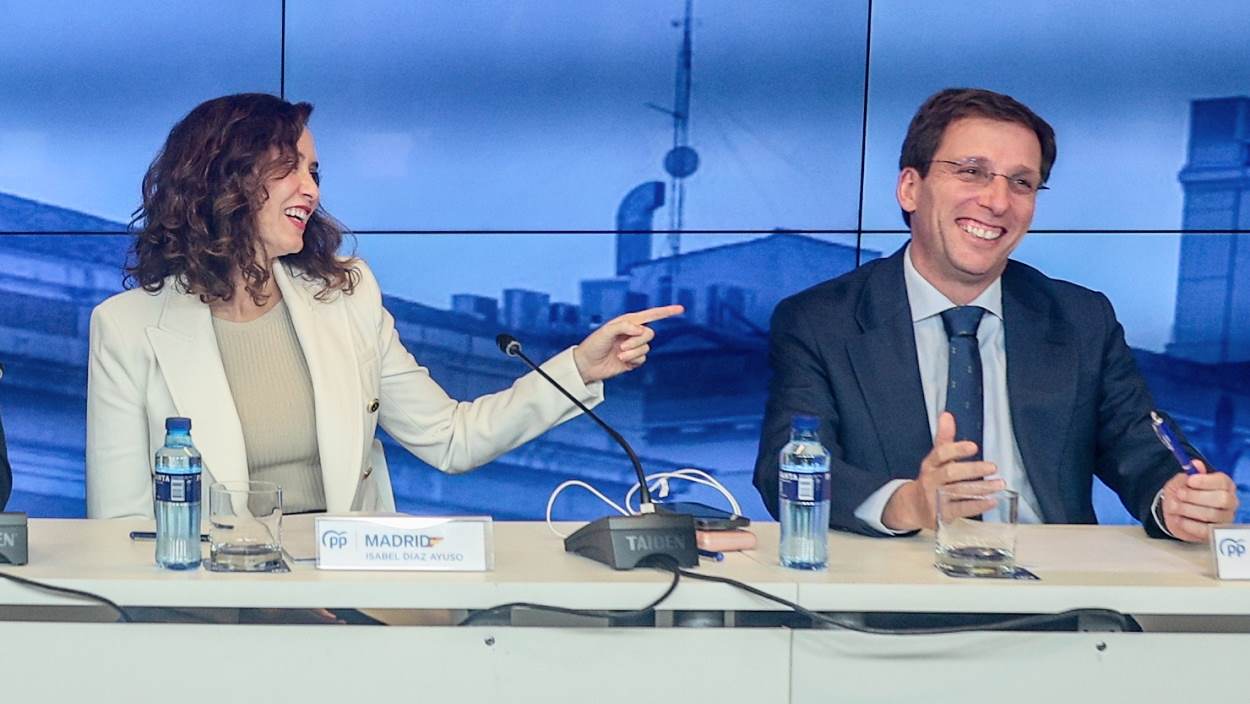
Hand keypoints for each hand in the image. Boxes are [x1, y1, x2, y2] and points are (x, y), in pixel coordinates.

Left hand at [572, 305, 683, 383]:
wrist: (588, 364)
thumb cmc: (594, 344)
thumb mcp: (606, 331)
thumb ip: (624, 326)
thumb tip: (640, 330)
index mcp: (628, 322)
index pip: (651, 315)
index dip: (666, 312)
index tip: (681, 309)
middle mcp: (633, 333)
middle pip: (649, 334)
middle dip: (637, 341)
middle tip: (621, 346)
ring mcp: (634, 347)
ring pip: (646, 348)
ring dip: (632, 352)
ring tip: (618, 354)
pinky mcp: (633, 360)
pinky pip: (642, 359)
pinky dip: (633, 360)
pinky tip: (622, 361)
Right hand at [882, 411, 1004, 530]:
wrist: (914, 507)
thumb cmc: (930, 479)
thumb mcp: (935, 458)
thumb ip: (944, 438)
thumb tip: (946, 415)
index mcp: (930, 464)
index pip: (941, 453)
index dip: (957, 449)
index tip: (973, 446)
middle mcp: (931, 480)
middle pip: (950, 473)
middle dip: (972, 469)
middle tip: (992, 467)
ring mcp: (936, 498)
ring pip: (958, 491)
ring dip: (980, 487)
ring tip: (998, 484)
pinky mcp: (942, 514)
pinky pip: (961, 509)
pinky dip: (977, 505)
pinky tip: (991, 501)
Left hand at [1160, 460, 1238, 541]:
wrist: (1174, 511)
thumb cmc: (1183, 492)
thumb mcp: (1183, 480)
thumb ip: (1190, 472)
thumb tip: (1195, 464)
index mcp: (1225, 485)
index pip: (1223, 482)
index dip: (1205, 481)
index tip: (1189, 480)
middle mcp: (1230, 502)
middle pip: (1222, 499)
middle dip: (1196, 496)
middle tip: (1179, 494)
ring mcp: (1224, 519)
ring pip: (1211, 514)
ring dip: (1187, 509)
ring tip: (1173, 505)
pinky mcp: (1214, 533)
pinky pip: (1204, 530)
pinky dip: (1187, 524)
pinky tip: (1177, 518)